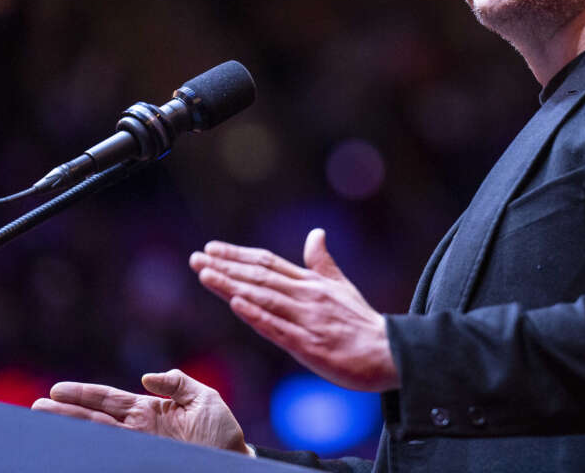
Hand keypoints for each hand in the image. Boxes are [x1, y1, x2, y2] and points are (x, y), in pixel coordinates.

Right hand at [31, 368, 248, 453]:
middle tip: (37, 407)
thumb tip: (147, 377)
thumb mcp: (205, 399)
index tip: (57, 390)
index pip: (109, 399)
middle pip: (94, 419)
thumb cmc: (222, 433)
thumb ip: (177, 383)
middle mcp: (138, 431)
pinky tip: (75, 451)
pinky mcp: (146, 462)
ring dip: (72, 431)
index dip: (84, 394)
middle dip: (66, 413)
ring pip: (98, 437)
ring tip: (45, 423)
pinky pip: (115, 457)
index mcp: (149, 410)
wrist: (236, 463)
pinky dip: (94, 454)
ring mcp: (140, 449)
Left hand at [191, 228, 398, 391]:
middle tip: (196, 259)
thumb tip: (315, 233)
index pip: (268, 263)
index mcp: (311, 283)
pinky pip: (277, 327)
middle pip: (259, 277)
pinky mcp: (309, 345)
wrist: (387, 352)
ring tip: (205, 275)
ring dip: (232, 285)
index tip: (212, 249)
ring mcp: (306, 320)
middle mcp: (306, 296)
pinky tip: (236, 304)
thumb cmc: (361, 322)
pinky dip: (256, 314)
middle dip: (225, 267)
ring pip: (263, 298)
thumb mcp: (341, 287)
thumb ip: (322, 262)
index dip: (238, 255)